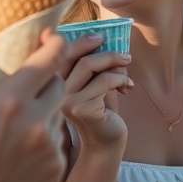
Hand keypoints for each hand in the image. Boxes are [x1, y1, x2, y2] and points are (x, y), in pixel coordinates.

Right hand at [0, 15, 68, 181]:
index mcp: (8, 102)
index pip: (50, 57)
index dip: (55, 43)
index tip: (50, 37)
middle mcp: (36, 122)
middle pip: (58, 83)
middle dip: (45, 79)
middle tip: (24, 85)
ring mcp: (51, 149)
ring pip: (58, 113)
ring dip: (42, 112)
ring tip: (13, 128)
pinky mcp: (58, 170)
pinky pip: (59, 142)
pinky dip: (44, 139)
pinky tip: (18, 152)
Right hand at [59, 34, 130, 148]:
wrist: (106, 144)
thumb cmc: (101, 112)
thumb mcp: (95, 85)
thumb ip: (94, 67)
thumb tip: (106, 40)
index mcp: (55, 83)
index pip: (62, 54)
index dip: (80, 41)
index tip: (100, 37)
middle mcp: (54, 92)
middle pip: (76, 57)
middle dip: (105, 52)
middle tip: (125, 55)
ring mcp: (65, 100)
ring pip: (89, 65)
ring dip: (115, 65)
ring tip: (128, 74)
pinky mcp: (80, 109)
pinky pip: (104, 81)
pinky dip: (120, 79)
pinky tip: (127, 88)